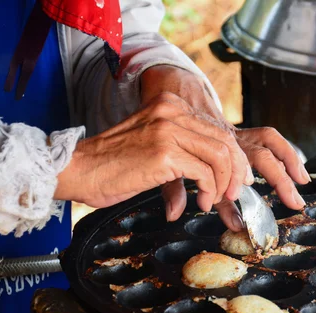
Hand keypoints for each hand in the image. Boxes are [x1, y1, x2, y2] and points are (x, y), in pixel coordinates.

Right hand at [56, 66, 308, 229]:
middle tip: (235, 192)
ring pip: (219, 156)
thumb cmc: (112, 165)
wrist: (78, 170)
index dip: (234, 156)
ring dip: (223, 183)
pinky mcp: (164, 153)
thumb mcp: (153, 145)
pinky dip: (209, 190)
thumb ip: (182, 149)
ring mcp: (168, 130)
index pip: (217, 128)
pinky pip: (204, 172)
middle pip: (225, 140)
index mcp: (170, 106)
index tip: (238, 177)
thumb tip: (210, 171)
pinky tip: (201, 202)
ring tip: (213, 200)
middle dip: (236, 171)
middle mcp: (172, 111)